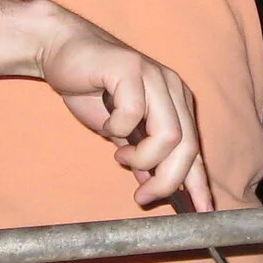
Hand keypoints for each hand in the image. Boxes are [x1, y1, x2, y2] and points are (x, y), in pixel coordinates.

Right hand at [35, 13, 211, 210]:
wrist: (61, 50)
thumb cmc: (92, 90)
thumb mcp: (121, 132)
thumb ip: (140, 155)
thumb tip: (153, 186)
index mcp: (175, 103)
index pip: (194, 149)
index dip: (199, 183)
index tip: (201, 211)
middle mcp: (172, 88)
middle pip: (186, 147)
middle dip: (167, 180)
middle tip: (143, 197)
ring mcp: (154, 76)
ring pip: (169, 135)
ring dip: (142, 157)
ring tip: (121, 155)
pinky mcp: (131, 69)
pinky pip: (134, 113)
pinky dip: (118, 128)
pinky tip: (107, 123)